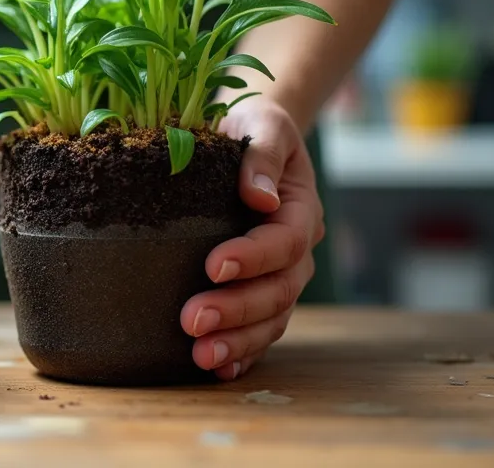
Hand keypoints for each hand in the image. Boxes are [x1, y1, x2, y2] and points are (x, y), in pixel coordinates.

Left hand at [180, 97, 325, 379]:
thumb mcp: (262, 122)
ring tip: (201, 356)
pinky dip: (243, 353)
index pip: (283, 241)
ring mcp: (280, 276)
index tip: (213, 265)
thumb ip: (262, 152)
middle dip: (238, 310)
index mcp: (300, 210)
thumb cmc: (251, 128)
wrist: (246, 141)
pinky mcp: (257, 292)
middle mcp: (296, 250)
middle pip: (278, 290)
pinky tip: (217, 369)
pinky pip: (259, 331)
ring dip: (239, 341)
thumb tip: (258, 195)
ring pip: (271, 319)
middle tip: (193, 321)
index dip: (253, 257)